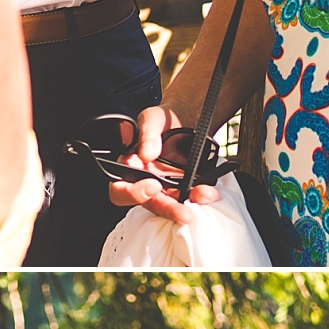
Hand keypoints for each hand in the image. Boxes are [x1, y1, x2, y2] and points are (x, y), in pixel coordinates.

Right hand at [105, 106, 221, 214]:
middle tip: (182, 211)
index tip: (153, 185)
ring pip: (172, 204)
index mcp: (129, 167)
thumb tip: (146, 154)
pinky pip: (191, 197)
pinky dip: (200, 196)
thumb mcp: (152, 118)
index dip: (133, 193)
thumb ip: (146, 134)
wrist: (186, 118)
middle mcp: (145, 181)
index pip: (120, 189)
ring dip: (186, 205)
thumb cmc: (162, 119)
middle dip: (166, 208)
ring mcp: (166, 187)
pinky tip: (208, 192)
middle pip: (150, 203)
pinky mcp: (184, 187)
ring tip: (202, 196)